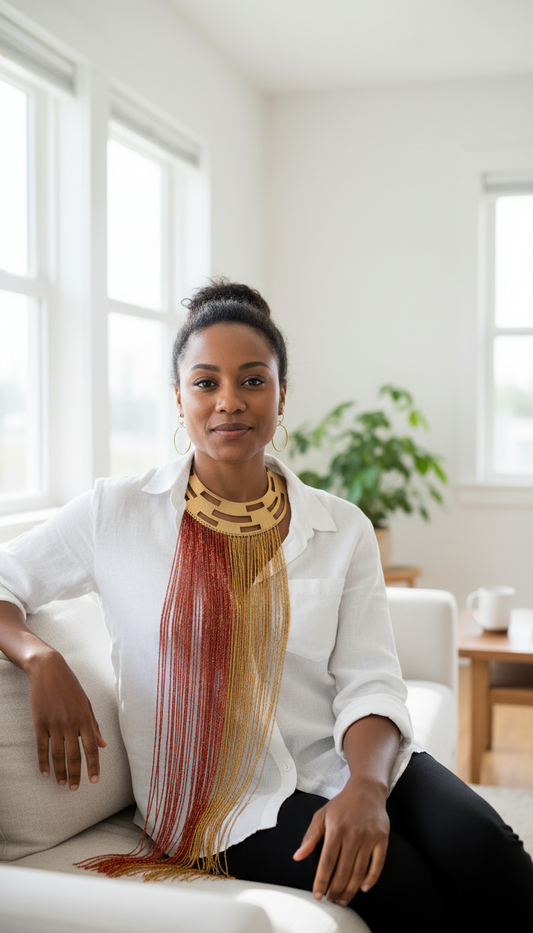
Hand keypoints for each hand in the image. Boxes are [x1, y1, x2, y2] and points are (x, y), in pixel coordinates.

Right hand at [27, 649, 106, 789]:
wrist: (49, 670)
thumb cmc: (70, 686)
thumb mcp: (86, 703)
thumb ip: (94, 725)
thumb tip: (103, 744)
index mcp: (85, 718)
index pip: (92, 748)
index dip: (93, 766)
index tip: (94, 780)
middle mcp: (70, 723)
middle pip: (74, 755)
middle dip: (76, 774)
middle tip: (76, 788)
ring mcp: (54, 724)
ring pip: (57, 755)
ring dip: (61, 771)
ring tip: (63, 783)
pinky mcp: (39, 723)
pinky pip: (41, 747)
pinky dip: (43, 762)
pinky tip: (45, 773)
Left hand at [293, 777, 389, 905]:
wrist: (367, 790)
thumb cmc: (342, 804)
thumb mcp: (322, 815)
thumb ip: (310, 837)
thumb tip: (297, 857)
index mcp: (336, 829)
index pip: (327, 862)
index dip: (321, 881)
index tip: (317, 895)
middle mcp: (353, 834)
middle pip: (343, 871)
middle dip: (336, 890)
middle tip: (331, 900)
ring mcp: (369, 837)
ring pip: (359, 871)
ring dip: (351, 890)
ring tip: (343, 900)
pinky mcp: (382, 839)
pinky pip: (378, 864)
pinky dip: (371, 879)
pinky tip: (363, 888)